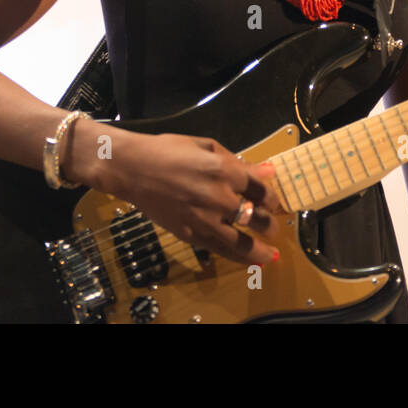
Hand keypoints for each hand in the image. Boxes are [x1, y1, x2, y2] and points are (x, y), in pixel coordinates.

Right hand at [102, 131, 286, 267]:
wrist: (133, 168)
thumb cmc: (169, 150)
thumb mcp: (207, 146)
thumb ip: (239, 161)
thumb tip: (267, 170)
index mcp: (225, 171)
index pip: (261, 191)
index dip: (272, 198)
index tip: (274, 202)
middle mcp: (219, 197)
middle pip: (257, 218)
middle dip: (270, 224)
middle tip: (273, 227)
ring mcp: (204, 219)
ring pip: (241, 242)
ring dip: (260, 251)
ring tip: (272, 255)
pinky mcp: (188, 234)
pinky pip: (218, 249)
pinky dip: (236, 257)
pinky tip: (248, 261)